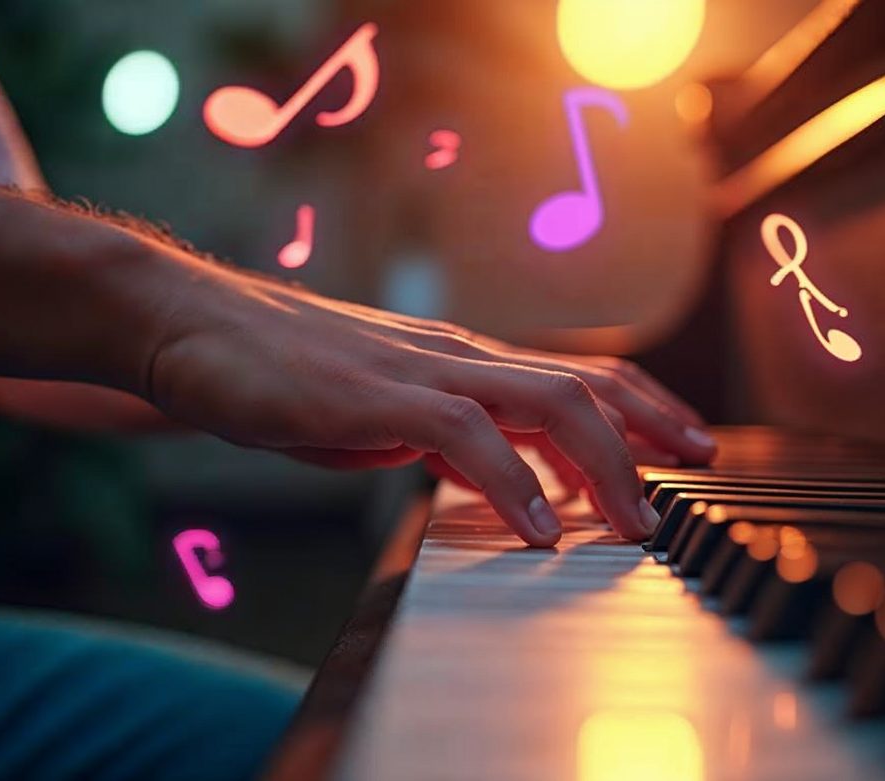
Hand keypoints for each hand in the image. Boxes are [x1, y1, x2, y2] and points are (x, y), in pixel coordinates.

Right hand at [138, 266, 714, 546]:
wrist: (187, 326)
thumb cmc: (279, 372)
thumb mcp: (381, 413)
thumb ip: (444, 438)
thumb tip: (500, 477)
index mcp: (461, 361)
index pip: (578, 373)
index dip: (644, 407)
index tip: (690, 443)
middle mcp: (456, 356)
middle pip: (586, 383)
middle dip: (652, 431)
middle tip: (696, 475)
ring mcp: (419, 369)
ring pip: (546, 401)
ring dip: (604, 465)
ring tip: (635, 524)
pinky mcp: (373, 395)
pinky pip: (464, 434)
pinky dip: (513, 483)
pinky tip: (537, 529)